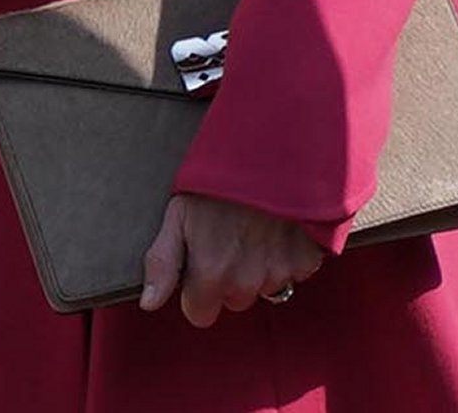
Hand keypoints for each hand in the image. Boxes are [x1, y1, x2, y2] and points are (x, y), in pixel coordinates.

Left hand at [140, 192, 324, 326]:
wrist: (273, 144)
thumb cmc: (221, 174)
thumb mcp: (179, 210)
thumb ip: (162, 261)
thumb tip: (149, 302)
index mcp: (212, 273)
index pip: (200, 314)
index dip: (197, 288)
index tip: (202, 259)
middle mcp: (247, 282)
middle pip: (233, 299)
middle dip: (230, 276)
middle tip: (230, 233)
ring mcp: (280, 272)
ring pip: (264, 286)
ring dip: (259, 265)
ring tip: (255, 223)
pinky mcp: (308, 259)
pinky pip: (293, 271)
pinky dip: (287, 253)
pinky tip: (279, 224)